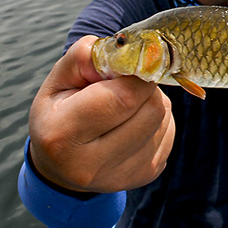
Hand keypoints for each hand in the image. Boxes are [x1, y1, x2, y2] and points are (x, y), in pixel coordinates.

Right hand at [28, 35, 175, 193]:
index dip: (137, 72)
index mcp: (63, 135)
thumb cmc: (59, 113)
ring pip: (164, 119)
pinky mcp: (144, 176)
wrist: (60, 166)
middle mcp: (91, 164)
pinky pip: (168, 134)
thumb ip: (83, 57)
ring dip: (151, 102)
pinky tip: (132, 122)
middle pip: (151, 110)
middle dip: (145, 87)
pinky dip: (157, 120)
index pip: (124, 97)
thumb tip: (121, 50)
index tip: (133, 63)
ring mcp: (121, 176)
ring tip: (125, 104)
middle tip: (126, 83)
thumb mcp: (58, 81)